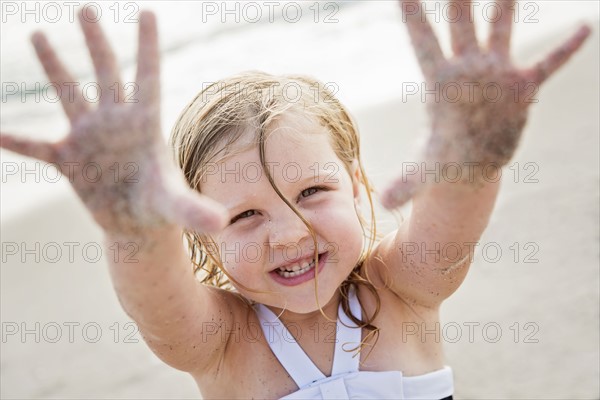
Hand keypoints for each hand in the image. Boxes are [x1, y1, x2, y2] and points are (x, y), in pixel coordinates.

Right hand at [0, 8, 226, 235]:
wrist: (137, 225)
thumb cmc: (161, 208)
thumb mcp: (176, 207)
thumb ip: (194, 210)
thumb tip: (221, 223)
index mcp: (145, 126)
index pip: (147, 78)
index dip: (147, 47)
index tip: (148, 12)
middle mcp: (116, 123)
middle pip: (106, 74)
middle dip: (96, 42)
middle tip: (86, 8)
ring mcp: (90, 138)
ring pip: (69, 94)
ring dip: (54, 67)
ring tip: (39, 34)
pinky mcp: (69, 160)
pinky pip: (37, 146)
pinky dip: (18, 142)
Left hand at [381, 0, 589, 207]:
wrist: (471, 165)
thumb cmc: (442, 162)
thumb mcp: (425, 173)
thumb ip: (405, 184)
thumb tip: (384, 204)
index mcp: (439, 83)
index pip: (423, 41)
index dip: (413, 14)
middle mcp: (467, 69)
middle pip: (461, 21)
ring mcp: (495, 75)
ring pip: (501, 28)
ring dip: (507, 2)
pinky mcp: (521, 89)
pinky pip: (547, 64)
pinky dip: (565, 49)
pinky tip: (584, 27)